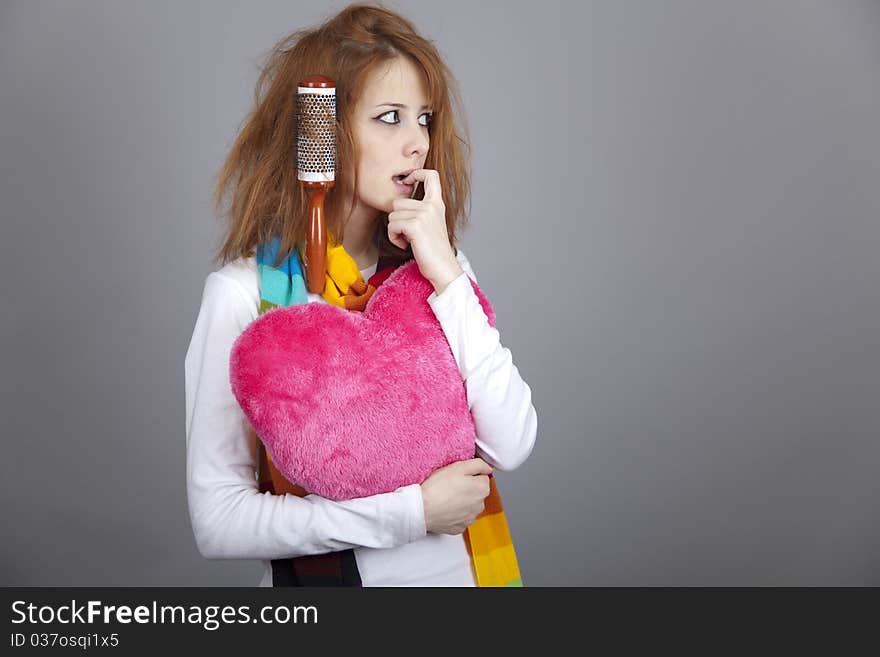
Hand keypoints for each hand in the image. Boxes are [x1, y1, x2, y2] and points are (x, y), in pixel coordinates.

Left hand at [388, 169, 462, 292]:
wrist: (443, 268)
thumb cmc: (433, 250)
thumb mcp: (431, 224)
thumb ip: (421, 210)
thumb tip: (398, 204)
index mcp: (437, 204)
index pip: (431, 175)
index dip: (417, 173)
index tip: (407, 179)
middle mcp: (432, 206)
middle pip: (398, 202)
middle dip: (397, 220)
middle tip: (409, 234)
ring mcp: (424, 215)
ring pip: (392, 216)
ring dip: (394, 231)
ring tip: (409, 240)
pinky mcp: (415, 226)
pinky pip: (391, 226)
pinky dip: (393, 238)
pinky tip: (405, 245)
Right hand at [420, 458, 492, 534]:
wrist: (421, 509)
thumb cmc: (438, 488)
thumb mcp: (459, 466)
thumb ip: (478, 464)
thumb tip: (487, 468)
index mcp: (482, 489)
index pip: (482, 477)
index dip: (469, 474)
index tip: (458, 476)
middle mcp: (480, 506)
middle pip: (476, 492)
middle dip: (467, 488)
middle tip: (450, 485)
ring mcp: (470, 518)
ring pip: (469, 505)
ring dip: (461, 501)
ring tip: (446, 497)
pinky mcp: (459, 527)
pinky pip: (460, 517)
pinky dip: (454, 513)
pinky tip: (444, 507)